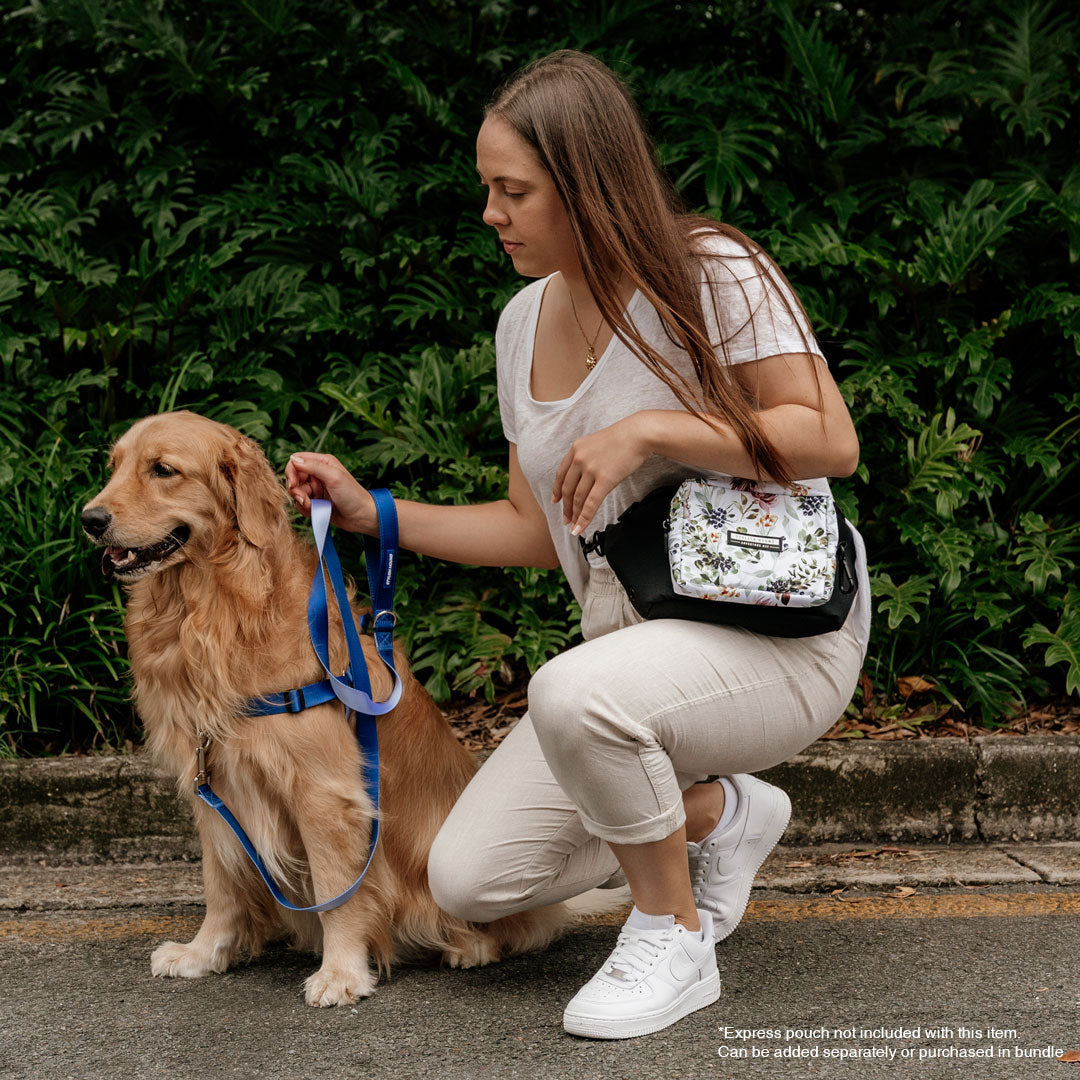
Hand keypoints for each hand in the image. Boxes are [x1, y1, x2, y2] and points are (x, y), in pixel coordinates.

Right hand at [285, 452, 376, 532]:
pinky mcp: (316, 502)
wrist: (361, 517)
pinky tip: (318, 511)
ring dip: (302, 501)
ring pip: (296, 493)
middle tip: (304, 499)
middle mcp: (318, 474)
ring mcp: (316, 488)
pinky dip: (307, 509)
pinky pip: (301, 505)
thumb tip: (293, 459)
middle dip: (296, 490)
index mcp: (322, 462)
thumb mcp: (334, 477)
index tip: (294, 484)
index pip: (296, 461)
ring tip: (315, 507)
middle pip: (293, 478)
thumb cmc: (352, 495)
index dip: (291, 472)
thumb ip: (313, 467)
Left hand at [552, 414, 652, 536]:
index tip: (556, 501)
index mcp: (576, 449)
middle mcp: (579, 459)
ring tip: (574, 527)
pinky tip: (581, 527)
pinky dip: (584, 518)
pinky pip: (591, 503)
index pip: (561, 474)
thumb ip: (587, 457)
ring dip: (575, 515)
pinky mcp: (604, 479)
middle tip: (566, 519)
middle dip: (566, 507)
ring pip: (578, 498)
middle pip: (568, 489)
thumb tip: (585, 475)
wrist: (639, 434)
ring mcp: (591, 469)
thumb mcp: (597, 442)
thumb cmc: (623, 438)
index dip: (557, 490)